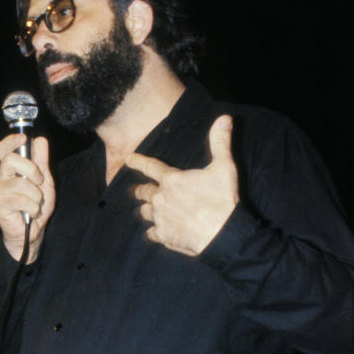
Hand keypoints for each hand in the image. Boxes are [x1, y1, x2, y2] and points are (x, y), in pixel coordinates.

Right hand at [0, 133, 54, 260]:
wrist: (32, 231)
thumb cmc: (35, 205)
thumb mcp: (44, 180)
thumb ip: (41, 161)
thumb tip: (40, 140)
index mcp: (9, 168)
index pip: (3, 149)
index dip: (11, 141)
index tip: (24, 138)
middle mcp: (0, 177)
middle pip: (10, 160)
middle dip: (31, 169)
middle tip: (40, 181)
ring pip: (20, 183)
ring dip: (36, 195)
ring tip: (36, 203)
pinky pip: (21, 200)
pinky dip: (33, 207)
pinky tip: (31, 212)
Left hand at [127, 115, 238, 256]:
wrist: (223, 234)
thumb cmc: (223, 200)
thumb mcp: (224, 168)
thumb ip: (220, 142)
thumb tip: (224, 118)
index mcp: (171, 180)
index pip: (149, 166)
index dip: (137, 161)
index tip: (128, 159)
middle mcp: (160, 197)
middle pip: (143, 191)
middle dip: (142, 190)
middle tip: (142, 190)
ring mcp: (159, 218)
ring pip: (144, 211)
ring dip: (147, 209)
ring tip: (151, 208)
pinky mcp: (162, 235)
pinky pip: (150, 232)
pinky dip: (154, 231)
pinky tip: (159, 230)